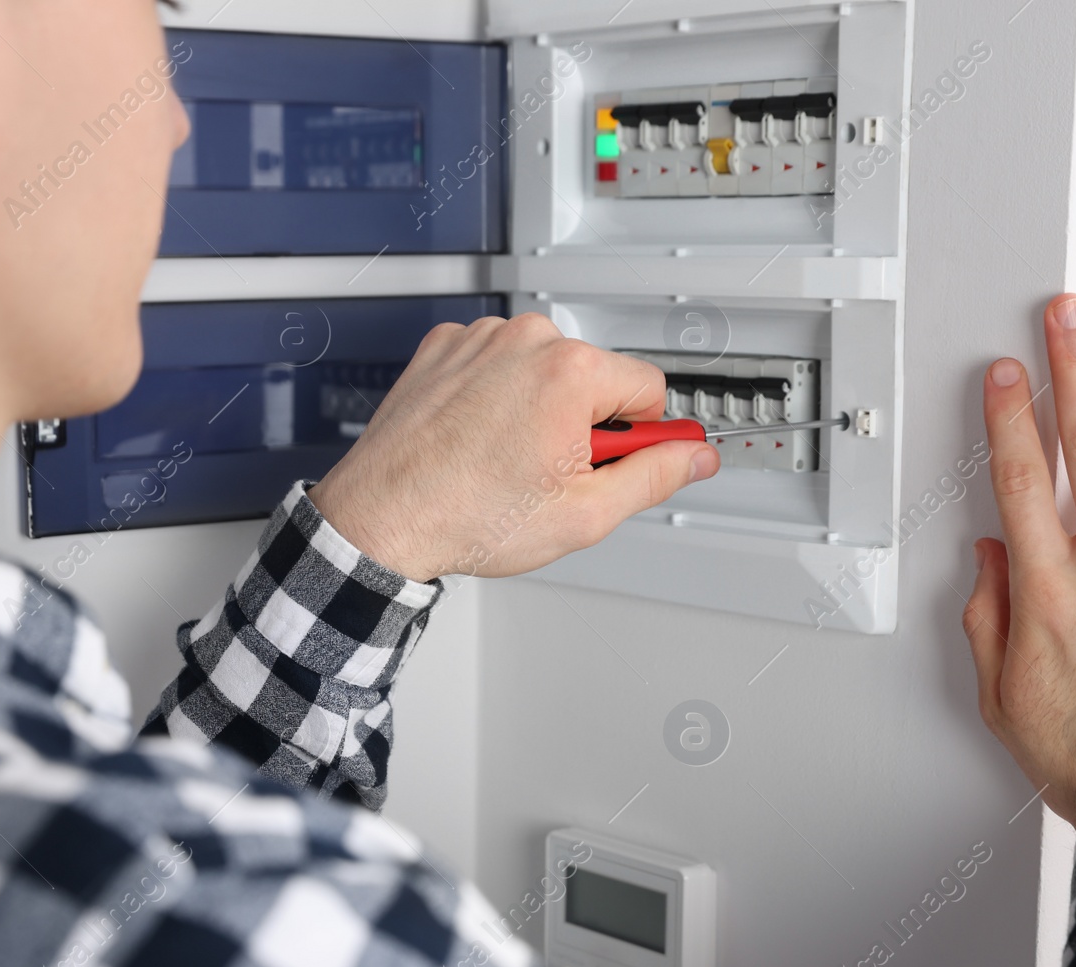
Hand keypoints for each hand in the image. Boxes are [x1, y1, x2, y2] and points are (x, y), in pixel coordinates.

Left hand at [307, 314, 720, 582]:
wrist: (382, 518)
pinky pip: (495, 363)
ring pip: (543, 369)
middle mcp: (525, 341)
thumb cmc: (467, 515)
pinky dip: (493, 396)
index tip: (620, 461)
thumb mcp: (585, 513)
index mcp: (570, 372)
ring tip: (505, 460)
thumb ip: (654, 477)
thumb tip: (693, 457)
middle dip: (584, 423)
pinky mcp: (443, 347)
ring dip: (537, 408)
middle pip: (594, 376)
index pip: (650, 388)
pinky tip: (476, 440)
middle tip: (548, 473)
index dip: (640, 436)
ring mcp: (479, 339)